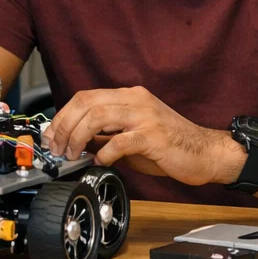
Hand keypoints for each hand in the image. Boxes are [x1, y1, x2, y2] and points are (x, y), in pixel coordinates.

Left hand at [44, 87, 242, 186]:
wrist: (206, 153)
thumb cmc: (170, 146)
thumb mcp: (132, 136)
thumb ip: (107, 135)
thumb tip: (77, 142)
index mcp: (129, 97)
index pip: (86, 97)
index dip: (63, 115)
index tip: (52, 135)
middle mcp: (136, 100)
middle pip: (87, 103)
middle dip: (65, 126)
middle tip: (57, 148)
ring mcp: (145, 116)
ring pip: (98, 116)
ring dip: (78, 137)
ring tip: (72, 155)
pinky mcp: (154, 136)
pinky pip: (120, 141)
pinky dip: (104, 152)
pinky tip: (101, 161)